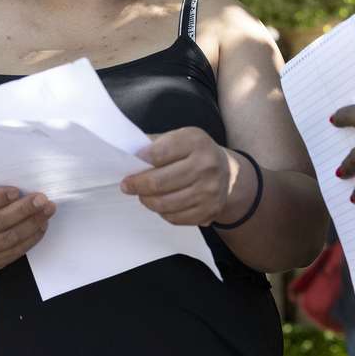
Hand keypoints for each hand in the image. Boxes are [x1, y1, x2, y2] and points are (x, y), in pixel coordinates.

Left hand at [119, 127, 250, 225]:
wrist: (227, 172)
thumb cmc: (194, 153)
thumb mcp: (179, 137)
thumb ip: (155, 143)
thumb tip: (128, 154)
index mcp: (196, 142)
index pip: (159, 153)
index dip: (140, 159)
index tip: (130, 161)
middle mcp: (206, 165)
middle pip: (159, 182)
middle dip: (137, 185)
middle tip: (127, 186)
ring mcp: (209, 191)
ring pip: (165, 203)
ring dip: (147, 201)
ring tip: (142, 196)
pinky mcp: (209, 211)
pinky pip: (175, 218)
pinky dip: (162, 213)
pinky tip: (161, 204)